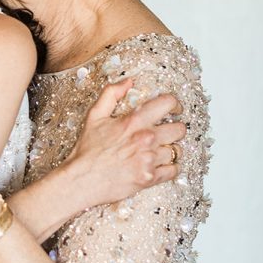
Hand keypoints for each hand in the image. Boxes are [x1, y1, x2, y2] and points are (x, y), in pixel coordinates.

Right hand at [66, 78, 186, 208]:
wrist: (82, 180)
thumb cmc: (88, 151)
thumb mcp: (94, 116)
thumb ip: (111, 94)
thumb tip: (128, 81)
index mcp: (134, 121)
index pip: (168, 103)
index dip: (174, 104)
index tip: (173, 109)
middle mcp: (146, 139)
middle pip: (180, 129)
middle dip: (175, 128)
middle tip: (167, 132)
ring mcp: (149, 159)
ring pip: (177, 151)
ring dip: (169, 149)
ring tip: (159, 150)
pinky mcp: (150, 178)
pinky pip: (173, 170)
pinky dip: (169, 168)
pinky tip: (159, 165)